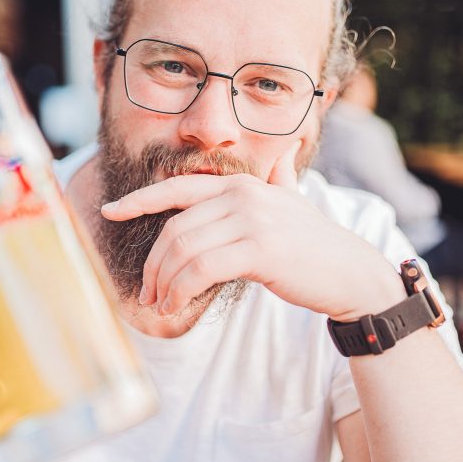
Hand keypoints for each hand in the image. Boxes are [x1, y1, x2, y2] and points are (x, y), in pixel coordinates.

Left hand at [101, 142, 402, 320]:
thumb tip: (284, 154)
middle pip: (173, 228)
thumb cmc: (317, 246)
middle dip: (153, 264)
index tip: (110, 210)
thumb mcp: (295, 205)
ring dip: (163, 284)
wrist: (352, 275)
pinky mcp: (258, 248)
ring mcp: (251, 219)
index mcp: (242, 185)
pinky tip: (176, 307)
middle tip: (146, 293)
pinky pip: (199, 269)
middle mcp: (242, 195)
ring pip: (182, 251)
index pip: (177, 189)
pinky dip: (180, 290)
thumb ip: (281, 180)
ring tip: (159, 305)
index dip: (139, 199)